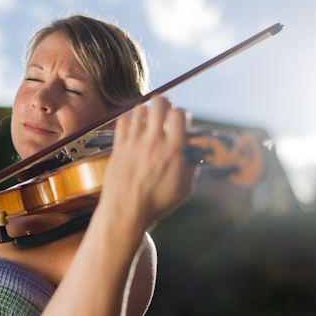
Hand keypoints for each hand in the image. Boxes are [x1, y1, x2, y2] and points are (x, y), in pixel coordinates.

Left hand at [101, 97, 195, 230]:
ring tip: (148, 121)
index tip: (179, 123)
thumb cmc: (156, 203)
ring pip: (140, 109)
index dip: (181, 114)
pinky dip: (129, 120)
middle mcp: (154, 143)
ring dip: (146, 112)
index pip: (179, 114)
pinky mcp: (119, 147)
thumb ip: (192, 165)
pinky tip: (133, 129)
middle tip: (164, 113)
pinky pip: (122, 121)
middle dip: (165, 104)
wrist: (126, 212)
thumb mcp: (184, 188)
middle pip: (159, 103)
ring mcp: (134, 143)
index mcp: (173, 151)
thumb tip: (197, 150)